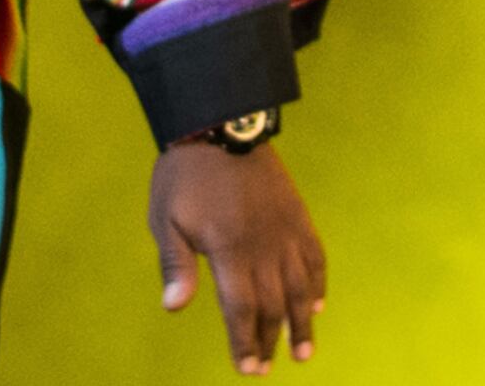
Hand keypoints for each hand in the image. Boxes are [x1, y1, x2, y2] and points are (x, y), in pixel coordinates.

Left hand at [151, 138, 325, 372]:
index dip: (245, 342)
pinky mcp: (297, 214)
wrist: (220, 122)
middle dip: (269, 340)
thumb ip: (174, 264)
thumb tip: (174, 307)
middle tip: (269, 367)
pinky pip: (315, 254)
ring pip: (300, 286)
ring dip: (301, 321)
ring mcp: (284, 229)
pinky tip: (317, 303)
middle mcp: (263, 246)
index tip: (249, 369)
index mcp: (229, 250)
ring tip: (304, 350)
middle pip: (272, 304)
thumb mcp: (165, 218)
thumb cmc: (185, 174)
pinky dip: (318, 282)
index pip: (241, 309)